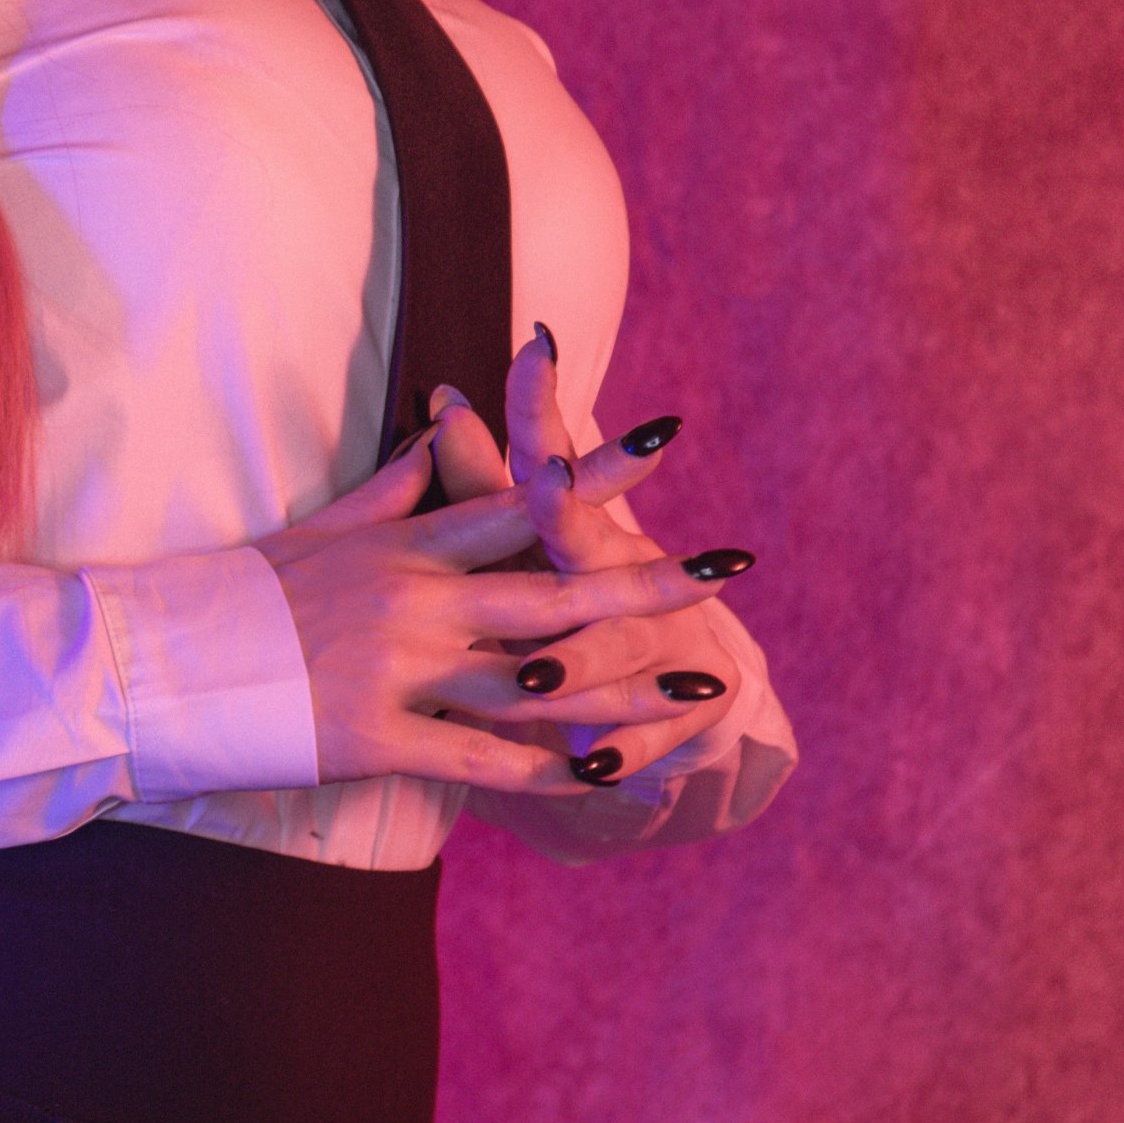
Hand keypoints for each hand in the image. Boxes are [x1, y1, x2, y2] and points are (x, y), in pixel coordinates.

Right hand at [258, 423, 749, 792]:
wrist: (154, 666)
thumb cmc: (232, 598)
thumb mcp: (315, 532)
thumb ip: (391, 491)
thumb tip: (439, 434)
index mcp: (400, 548)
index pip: (512, 501)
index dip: (592, 475)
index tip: (663, 445)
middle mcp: (411, 602)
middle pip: (548, 589)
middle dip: (644, 582)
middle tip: (727, 569)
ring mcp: (396, 671)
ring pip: (533, 682)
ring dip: (625, 690)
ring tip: (698, 688)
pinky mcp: (374, 738)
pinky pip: (478, 759)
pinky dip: (547, 770)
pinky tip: (607, 775)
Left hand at [431, 330, 752, 785]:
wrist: (676, 681)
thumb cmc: (574, 594)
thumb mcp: (529, 543)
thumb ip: (481, 481)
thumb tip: (443, 397)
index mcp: (580, 530)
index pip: (560, 465)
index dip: (543, 413)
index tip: (530, 352)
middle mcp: (623, 574)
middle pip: (594, 549)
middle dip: (571, 518)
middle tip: (549, 487)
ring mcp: (659, 640)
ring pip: (613, 649)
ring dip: (580, 662)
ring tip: (536, 678)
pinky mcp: (679, 708)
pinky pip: (644, 733)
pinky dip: (620, 749)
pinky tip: (597, 769)